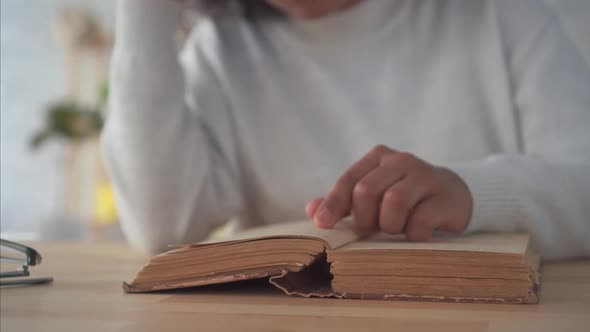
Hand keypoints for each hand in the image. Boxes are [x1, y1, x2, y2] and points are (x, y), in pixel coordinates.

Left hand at [306, 145, 472, 240]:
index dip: (334, 204)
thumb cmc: (403, 197)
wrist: (452, 195)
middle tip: (370, 230)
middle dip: (363, 218)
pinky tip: (415, 235)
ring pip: (394, 203)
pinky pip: (420, 220)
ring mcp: (425, 176)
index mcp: (377, 158)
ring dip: (389, 225)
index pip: (349, 180)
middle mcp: (400, 161)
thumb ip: (342, 202)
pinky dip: (412, 234)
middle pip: (367, 191)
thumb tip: (311, 210)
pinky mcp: (444, 197)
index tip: (322, 224)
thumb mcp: (372, 196)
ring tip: (395, 229)